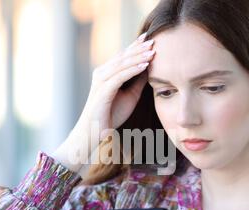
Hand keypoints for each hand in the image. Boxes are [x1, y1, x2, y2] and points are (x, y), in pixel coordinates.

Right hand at [53, 32, 154, 172]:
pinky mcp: (103, 91)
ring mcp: (101, 81)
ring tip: (153, 50)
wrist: (95, 133)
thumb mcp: (130, 96)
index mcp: (107, 74)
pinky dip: (133, 70)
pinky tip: (145, 65)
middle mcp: (102, 74)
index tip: (151, 38)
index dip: (136, 47)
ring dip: (138, 56)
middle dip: (138, 48)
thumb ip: (137, 82)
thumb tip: (150, 68)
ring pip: (122, 64)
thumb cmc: (111, 115)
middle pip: (123, 57)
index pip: (123, 56)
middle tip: (154, 39)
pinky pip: (120, 77)